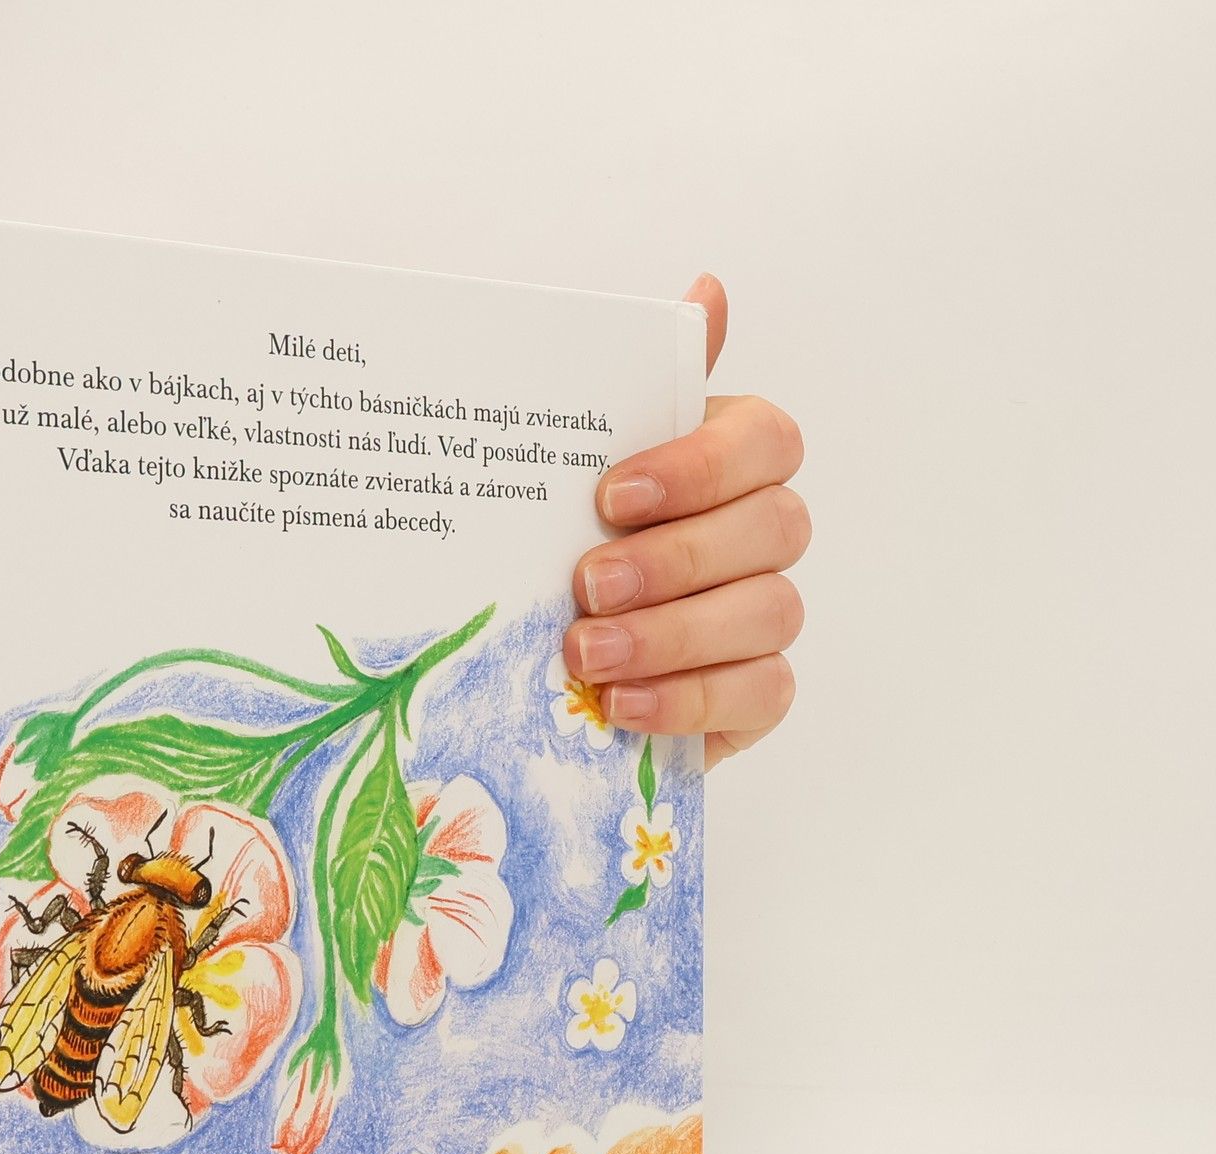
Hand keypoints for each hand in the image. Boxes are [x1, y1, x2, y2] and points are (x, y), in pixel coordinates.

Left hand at [565, 274, 806, 768]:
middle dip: (675, 560)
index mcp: (730, 459)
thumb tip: (710, 289)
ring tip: (586, 653)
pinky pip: (761, 692)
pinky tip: (621, 704)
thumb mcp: (573, 465)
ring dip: (672, 636)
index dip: (698, 467)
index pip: (763, 441)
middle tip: (587, 586)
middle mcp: (762, 531)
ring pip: (767, 613)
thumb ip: (636, 385)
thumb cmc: (566, 542)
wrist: (540, 657)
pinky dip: (689, 699)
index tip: (610, 497)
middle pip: (772, 528)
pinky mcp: (756, 690)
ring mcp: (765, 612)